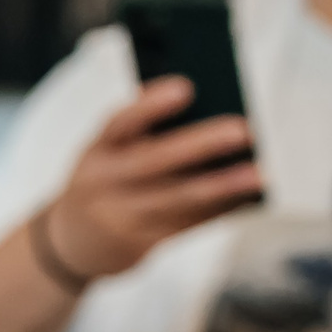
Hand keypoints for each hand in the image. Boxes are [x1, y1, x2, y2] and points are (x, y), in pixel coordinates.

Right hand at [37, 78, 259, 281]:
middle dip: (201, 145)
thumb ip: (139, 130)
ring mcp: (121, 217)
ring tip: (260, 174)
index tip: (186, 87)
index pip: (119, 124)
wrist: (70, 243)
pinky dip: (221, 210)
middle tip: (244, 130)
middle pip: (155, 162)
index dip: (150, 106)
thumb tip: (199, 104)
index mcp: (97, 152)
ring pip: (179, 198)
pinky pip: (189, 224)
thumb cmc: (103, 182)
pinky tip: (248, 198)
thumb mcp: (104, 152)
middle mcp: (105, 184)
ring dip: (223, 186)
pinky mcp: (142, 243)